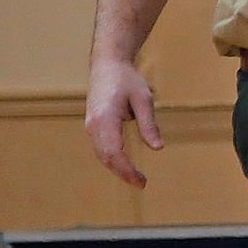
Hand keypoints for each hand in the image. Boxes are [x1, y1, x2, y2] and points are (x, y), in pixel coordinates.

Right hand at [84, 60, 160, 188]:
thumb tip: (158, 148)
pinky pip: (100, 147)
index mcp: (105, 119)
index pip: (113, 152)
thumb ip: (149, 124)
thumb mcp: (144, 100)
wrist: (107, 64)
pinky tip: (124, 165)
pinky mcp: (92, 124)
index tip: (141, 180)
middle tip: (141, 183)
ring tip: (135, 178)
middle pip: (105, 157)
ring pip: (101, 154)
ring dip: (116, 168)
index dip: (126, 169)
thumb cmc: (127, 80)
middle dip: (122, 172)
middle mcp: (93, 124)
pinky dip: (112, 159)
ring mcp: (90, 125)